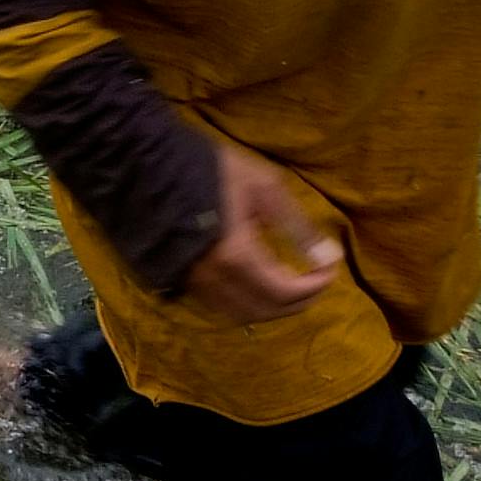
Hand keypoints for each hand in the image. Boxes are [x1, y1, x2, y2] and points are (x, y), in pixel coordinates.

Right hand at [184, 140, 341, 322]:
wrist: (150, 165)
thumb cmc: (214, 170)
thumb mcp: (265, 188)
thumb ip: (298, 228)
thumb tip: (328, 257)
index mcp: (237, 255)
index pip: (285, 291)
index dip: (315, 286)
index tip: (330, 267)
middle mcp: (214, 278)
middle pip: (265, 311)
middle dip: (297, 301)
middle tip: (316, 280)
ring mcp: (194, 282)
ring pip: (242, 314)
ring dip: (272, 307)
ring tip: (291, 285)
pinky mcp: (182, 279)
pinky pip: (221, 305)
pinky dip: (247, 302)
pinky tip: (258, 281)